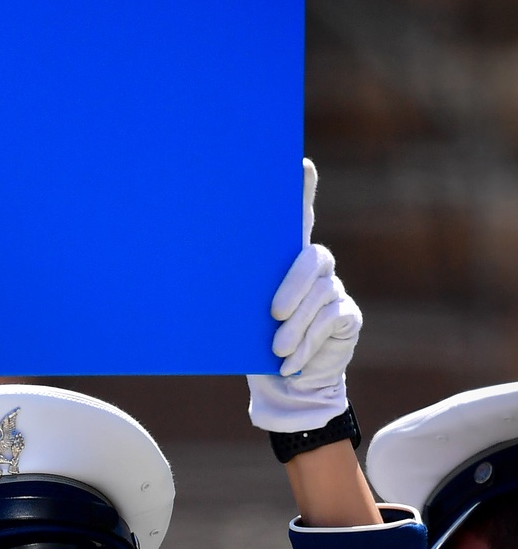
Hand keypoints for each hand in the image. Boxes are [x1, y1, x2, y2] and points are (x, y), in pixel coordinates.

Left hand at [247, 160, 361, 432]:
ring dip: (296, 325)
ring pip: (321, 294)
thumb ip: (237, 294)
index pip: (297, 217)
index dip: (302, 191)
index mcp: (285, 259)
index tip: (300, 164)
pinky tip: (290, 362)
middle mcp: (314, 267)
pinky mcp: (347, 316)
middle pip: (312, 258)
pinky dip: (307, 344)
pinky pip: (330, 321)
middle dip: (293, 286)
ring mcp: (333, 289)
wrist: (284, 384)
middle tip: (273, 313)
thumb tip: (200, 271)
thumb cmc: (255, 343)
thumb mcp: (241, 317)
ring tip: (277, 349)